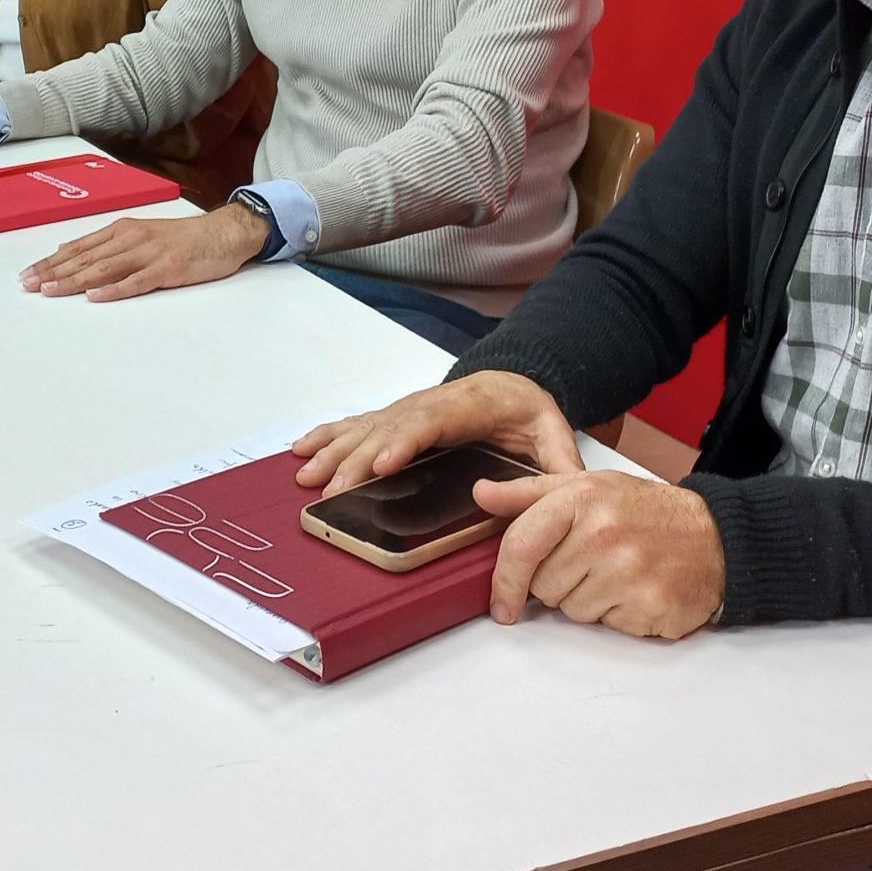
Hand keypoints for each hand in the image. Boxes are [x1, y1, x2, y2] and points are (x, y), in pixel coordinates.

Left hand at [19, 205, 268, 301]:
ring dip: (75, 281)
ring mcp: (149, 253)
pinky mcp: (167, 268)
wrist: (224, 233)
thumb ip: (111, 244)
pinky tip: (96, 297)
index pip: (79, 247)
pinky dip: (114, 289)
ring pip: (104, 268)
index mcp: (123, 230)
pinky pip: (137, 281)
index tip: (28, 274)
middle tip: (27, 285)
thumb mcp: (142, 234)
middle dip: (53, 272)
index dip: (52, 261)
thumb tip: (72, 253)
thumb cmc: (184, 239)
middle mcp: (131, 238)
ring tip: (51, 291)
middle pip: (85, 258)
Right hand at [293, 372, 583, 493]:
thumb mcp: (554, 431)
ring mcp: (406, 411)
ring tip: (308, 475)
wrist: (511, 379)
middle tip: (334, 490)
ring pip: (364, 429)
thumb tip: (568, 491)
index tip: (383, 464)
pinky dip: (327, 437)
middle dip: (357, 461)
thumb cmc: (526, 408)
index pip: (431, 422)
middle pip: (387, 431)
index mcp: (467, 406)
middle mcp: (428, 404)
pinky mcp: (393, 420)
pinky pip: (355, 426)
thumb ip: (561, 462)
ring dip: (334, 452)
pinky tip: (303, 450)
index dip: (404, 442)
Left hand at [473, 470, 723, 639]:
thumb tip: (481, 493)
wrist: (715, 537)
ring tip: (615, 571)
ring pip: (572, 610)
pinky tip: (635, 589)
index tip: (501, 603)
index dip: (504, 579)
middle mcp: (604, 535)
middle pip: (543, 585)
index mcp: (582, 499)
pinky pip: (607, 625)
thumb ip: (528, 492)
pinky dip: (616, 613)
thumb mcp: (587, 487)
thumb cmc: (645, 511)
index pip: (522, 544)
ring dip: (586, 599)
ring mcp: (629, 573)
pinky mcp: (649, 607)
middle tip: (590, 560)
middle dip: (558, 580)